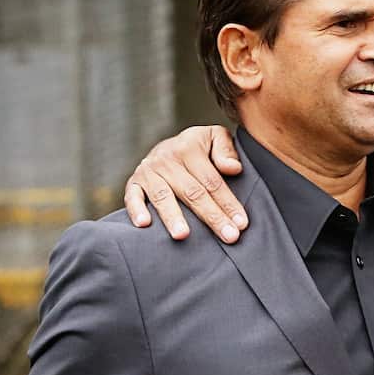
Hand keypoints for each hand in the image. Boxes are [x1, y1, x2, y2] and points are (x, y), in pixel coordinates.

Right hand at [124, 125, 246, 242]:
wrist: (167, 146)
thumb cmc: (199, 149)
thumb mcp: (215, 138)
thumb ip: (226, 150)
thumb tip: (233, 169)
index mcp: (189, 148)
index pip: (212, 181)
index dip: (228, 203)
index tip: (241, 224)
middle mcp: (166, 159)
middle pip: (192, 192)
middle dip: (212, 216)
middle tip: (228, 236)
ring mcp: (148, 172)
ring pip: (163, 197)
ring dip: (173, 217)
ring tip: (183, 235)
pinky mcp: (133, 183)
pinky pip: (132, 196)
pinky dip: (136, 209)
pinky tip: (144, 225)